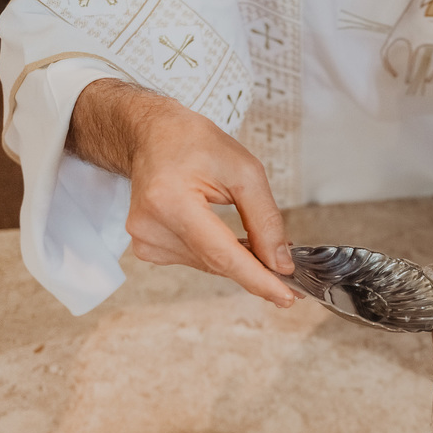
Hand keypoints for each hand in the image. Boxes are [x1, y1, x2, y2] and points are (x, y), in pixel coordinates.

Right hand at [68, 79, 297, 306]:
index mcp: (171, 201)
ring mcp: (144, 239)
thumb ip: (265, 220)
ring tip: (257, 243)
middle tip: (288, 273)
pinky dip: (217, 254)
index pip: (221, 254)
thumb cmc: (194, 143)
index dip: (257, 279)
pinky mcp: (146, 247)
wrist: (151, 135)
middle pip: (216, 262)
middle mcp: (151, 225)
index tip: (286, 297)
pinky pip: (195, 260)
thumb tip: (280, 263)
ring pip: (208, 265)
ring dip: (236, 260)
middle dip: (255, 269)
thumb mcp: (244, 171)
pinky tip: (226, 238)